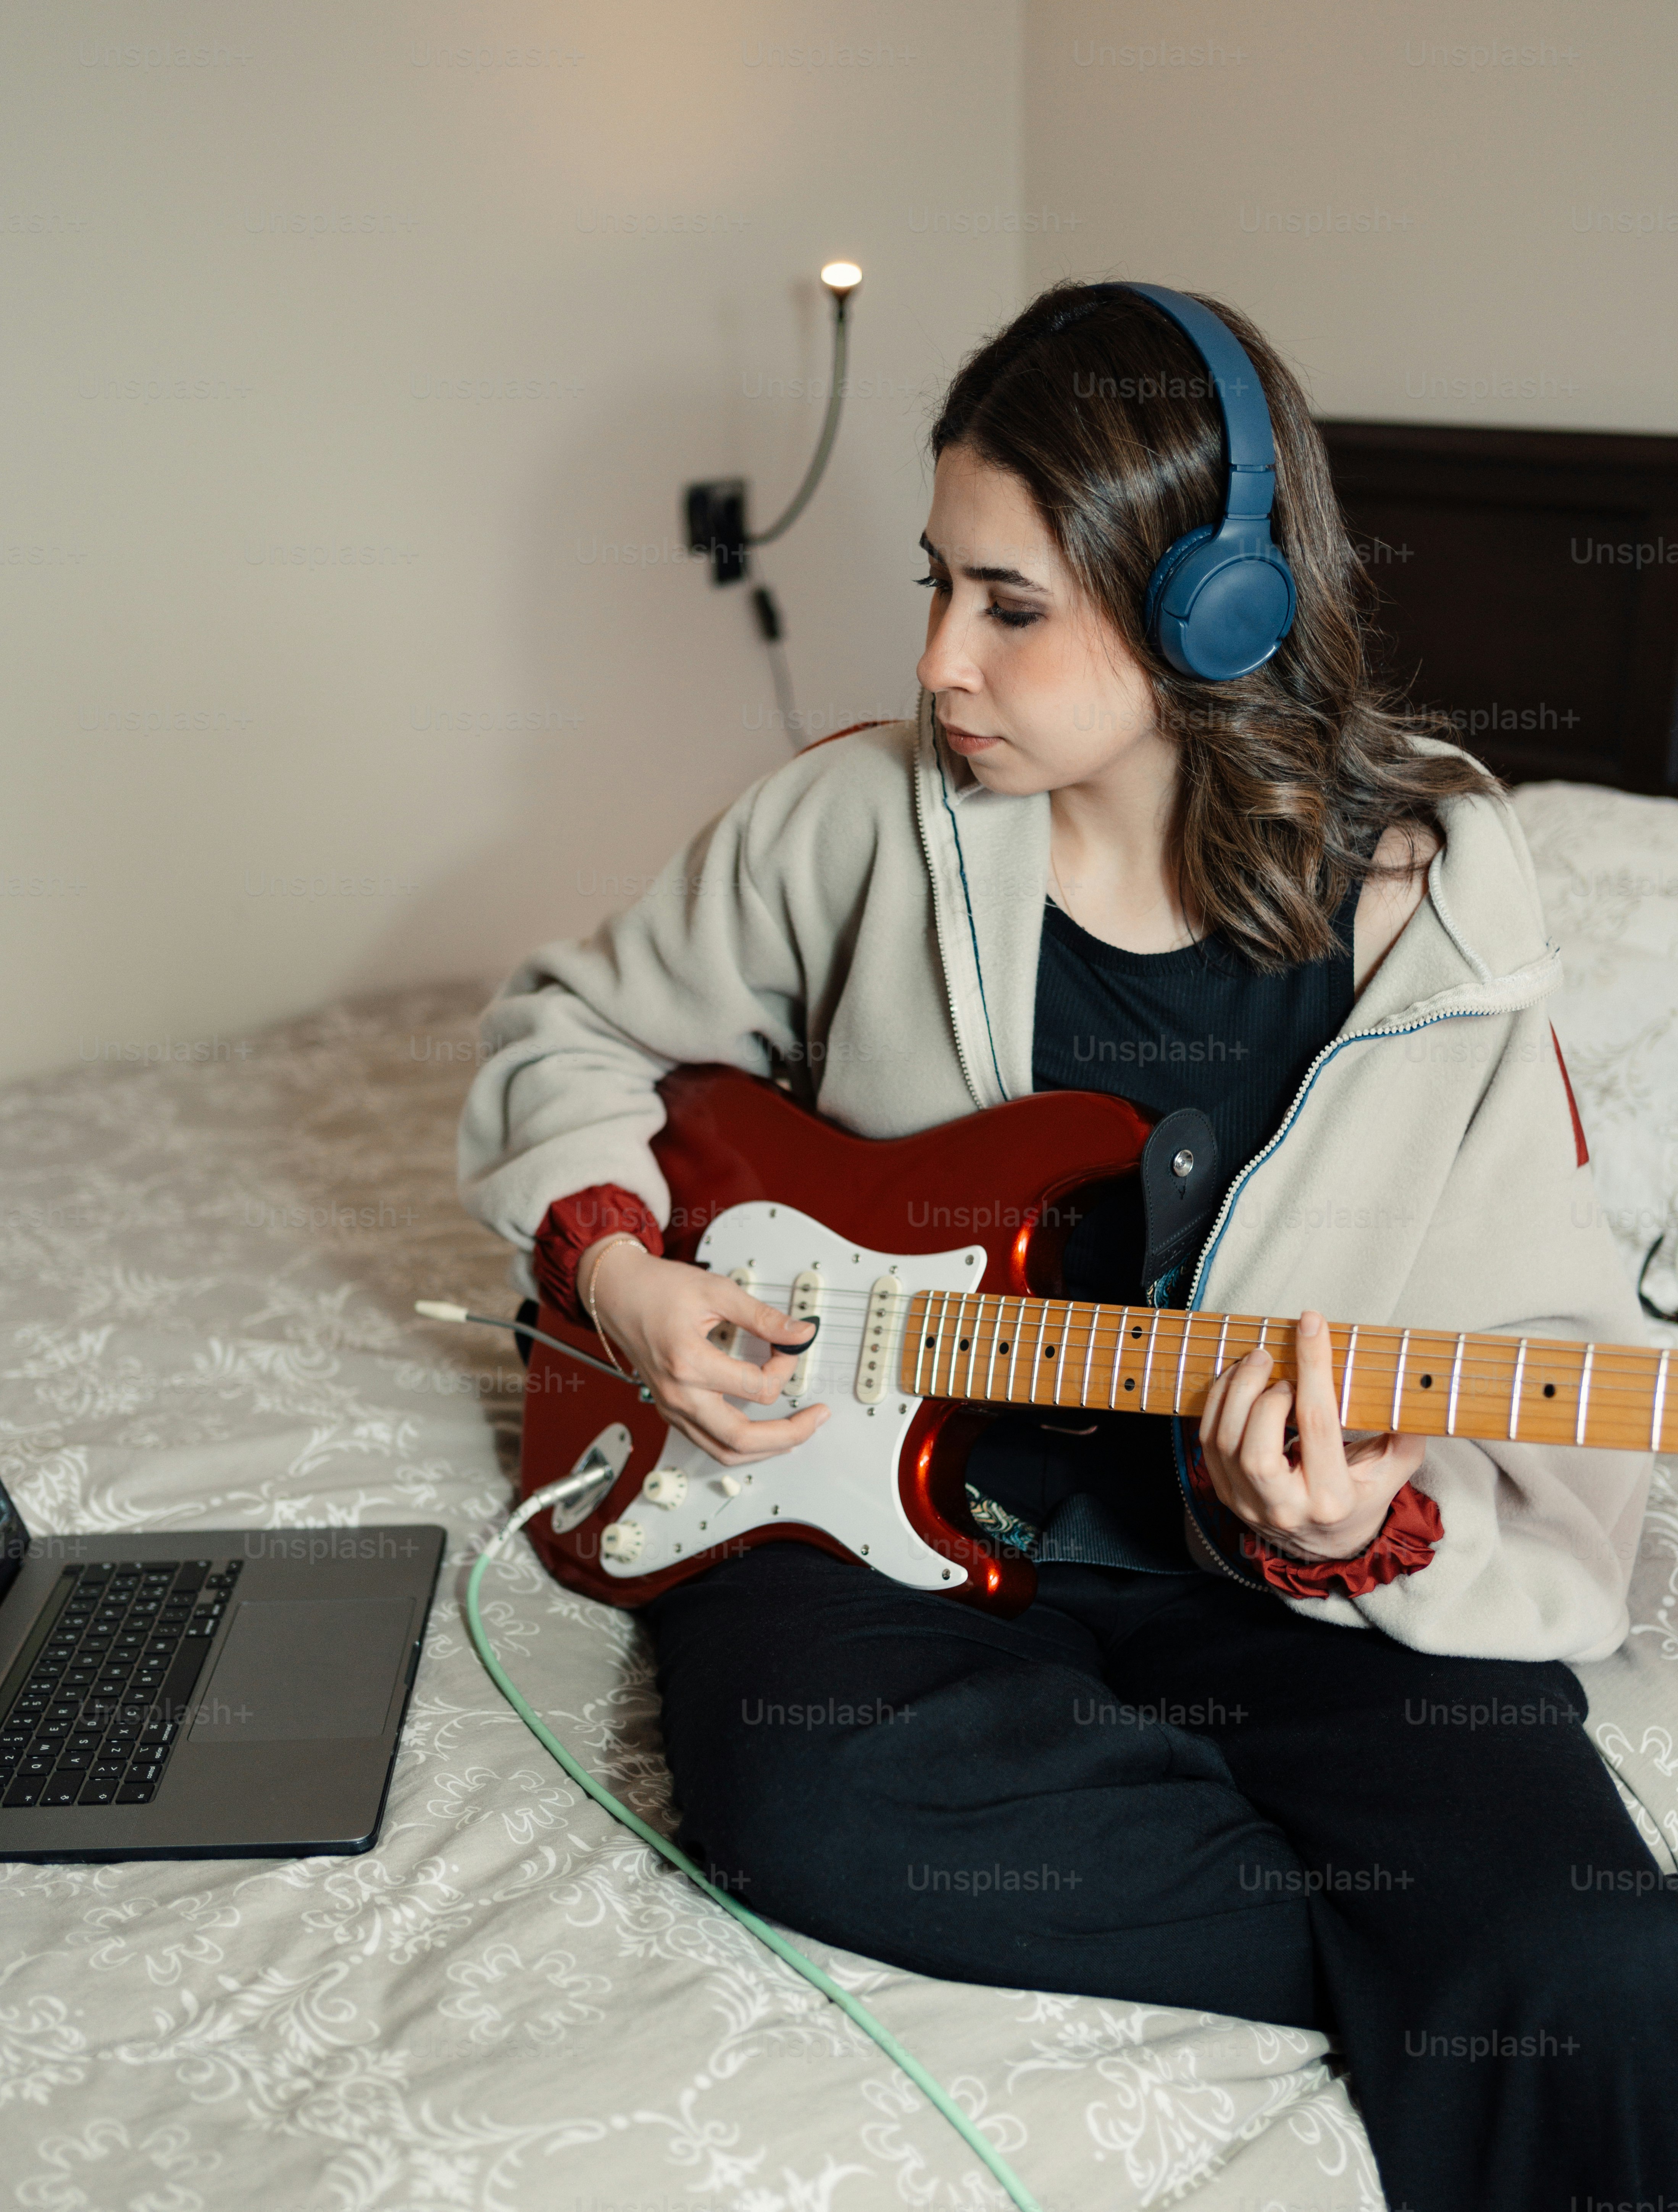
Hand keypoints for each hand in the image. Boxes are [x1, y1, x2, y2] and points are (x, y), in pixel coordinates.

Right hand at [579, 1237, 828, 1466]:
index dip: (785, 1367)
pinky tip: (761, 1431)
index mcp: (688, 1363)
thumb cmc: (657, 1289)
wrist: (618, 1293)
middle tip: (815, 1419)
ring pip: (723, 1451)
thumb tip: (800, 1332)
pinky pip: (708, 1442)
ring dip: (765, 1449)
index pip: (756, 1387)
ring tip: (795, 1433)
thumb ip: (762, 1317)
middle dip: (789, 1433)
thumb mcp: (716, 1292)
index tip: (790, 1346)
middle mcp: (678, 1394)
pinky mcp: (671, 1410)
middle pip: (741, 1439)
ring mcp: (672, 1407)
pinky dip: (740, 1444)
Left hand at [1194, 1310, 1424, 1561]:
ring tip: (1256, 1362)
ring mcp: (1248, 1505)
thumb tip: (1411, 1384)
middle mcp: (1284, 1508)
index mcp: (1332, 1500)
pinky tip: (1237, 1382)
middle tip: (1274, 1357)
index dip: (1314, 1368)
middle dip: (1262, 1393)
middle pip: (1257, 1447)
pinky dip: (1217, 1405)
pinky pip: (1207, 1444)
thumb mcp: (1393, 1472)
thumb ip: (1404, 1433)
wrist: (1325, 1547)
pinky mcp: (1225, 1495)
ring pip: (1224, 1443)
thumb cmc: (1360, 1499)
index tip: (1311, 1324)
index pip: (1318, 1425)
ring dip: (1234, 1392)